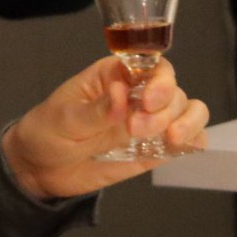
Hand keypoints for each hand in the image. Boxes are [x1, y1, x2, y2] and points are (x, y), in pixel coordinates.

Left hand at [0, 56, 208, 199]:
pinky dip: (195, 141)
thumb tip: (121, 93)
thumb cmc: (47, 134)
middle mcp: (139, 95)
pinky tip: (184, 147)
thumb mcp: (64, 119)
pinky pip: (189, 140)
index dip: (160, 80)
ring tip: (170, 140)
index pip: (153, 66)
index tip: (149, 101)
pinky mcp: (156, 149)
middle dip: (165, 111)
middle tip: (136, 130)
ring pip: (189, 111)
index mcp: (116, 76)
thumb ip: (96, 110)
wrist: (41, 170)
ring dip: (187, 123)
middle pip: (174, 92)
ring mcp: (151, 122)